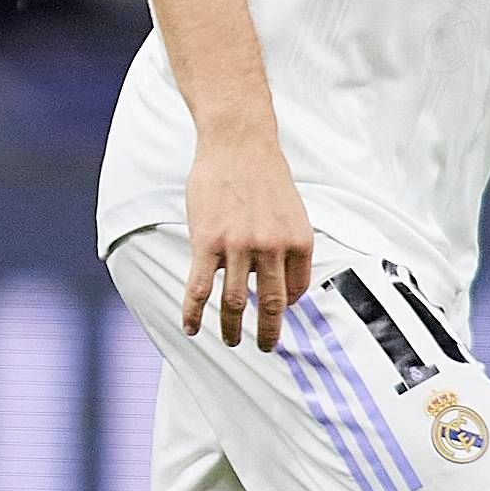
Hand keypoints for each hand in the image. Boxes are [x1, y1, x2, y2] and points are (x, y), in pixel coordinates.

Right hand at [183, 135, 315, 348]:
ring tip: (229, 341)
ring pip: (235, 302)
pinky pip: (199, 288)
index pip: (297, 290)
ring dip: (231, 328)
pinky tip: (191, 328)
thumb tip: (285, 279)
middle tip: (266, 348)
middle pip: (271, 305)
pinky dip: (193, 313)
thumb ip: (291, 244)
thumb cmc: (264, 174)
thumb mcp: (293, 210)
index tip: (278, 314)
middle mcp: (272, 248)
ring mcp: (239, 247)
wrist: (238, 142)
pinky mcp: (208, 242)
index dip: (288, 306)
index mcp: (298, 241)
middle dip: (269, 333)